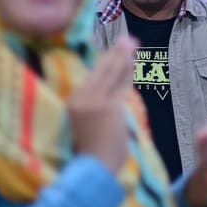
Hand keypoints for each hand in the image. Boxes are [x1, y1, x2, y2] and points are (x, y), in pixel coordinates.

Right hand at [67, 35, 135, 173]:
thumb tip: (113, 93)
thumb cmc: (93, 152)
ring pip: (113, 74)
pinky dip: (128, 71)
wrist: (94, 168)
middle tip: (127, 38)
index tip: (114, 51)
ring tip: (132, 43)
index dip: (105, 62)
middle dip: (116, 53)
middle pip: (102, 71)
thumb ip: (97, 108)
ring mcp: (95, 101)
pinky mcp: (109, 106)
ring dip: (124, 57)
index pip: (93, 78)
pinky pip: (121, 84)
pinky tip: (133, 61)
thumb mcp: (88, 125)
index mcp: (73, 102)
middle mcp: (81, 98)